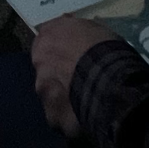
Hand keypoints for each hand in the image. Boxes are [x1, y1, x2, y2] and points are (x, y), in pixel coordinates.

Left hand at [30, 14, 118, 139]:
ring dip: (62, 97)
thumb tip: (76, 38)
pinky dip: (69, 118)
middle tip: (78, 80)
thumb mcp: (93, 29)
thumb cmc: (105, 48)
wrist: (109, 78)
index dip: (60, 50)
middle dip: (58, 75)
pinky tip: (85, 117)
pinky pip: (60, 118)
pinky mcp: (52, 115)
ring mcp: (43, 90)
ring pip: (50, 95)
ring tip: (83, 101)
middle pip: (45, 70)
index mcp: (48, 37)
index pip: (47, 42)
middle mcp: (39, 63)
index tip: (72, 56)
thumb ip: (77, 33)